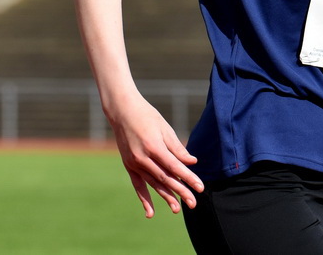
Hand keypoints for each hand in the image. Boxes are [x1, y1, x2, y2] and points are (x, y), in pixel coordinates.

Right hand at [106, 93, 204, 217]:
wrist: (122, 111)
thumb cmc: (147, 116)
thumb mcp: (165, 129)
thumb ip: (177, 148)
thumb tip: (192, 162)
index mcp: (154, 147)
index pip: (175, 167)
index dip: (189, 178)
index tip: (200, 188)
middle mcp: (143, 158)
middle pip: (165, 179)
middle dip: (180, 192)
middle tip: (193, 204)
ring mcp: (134, 163)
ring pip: (153, 184)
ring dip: (165, 197)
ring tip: (177, 209)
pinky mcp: (128, 165)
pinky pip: (137, 185)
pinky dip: (144, 199)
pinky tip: (151, 212)